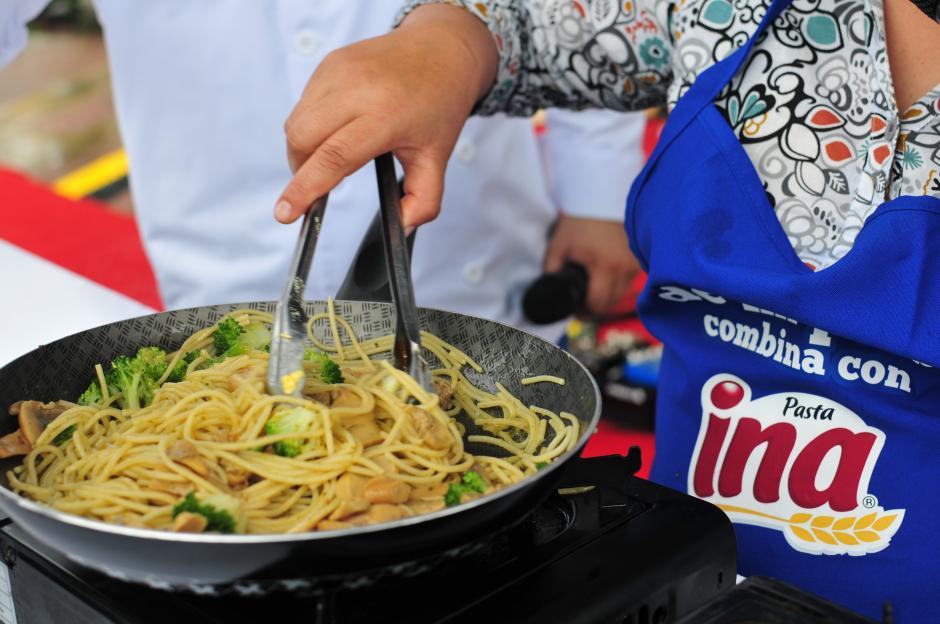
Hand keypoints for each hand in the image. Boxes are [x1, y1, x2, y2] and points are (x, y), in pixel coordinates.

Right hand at [275, 5, 497, 227]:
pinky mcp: (329, 63)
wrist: (442, 48)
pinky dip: (310, 125)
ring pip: (296, 123)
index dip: (304, 188)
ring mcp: (339, 72)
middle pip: (302, 141)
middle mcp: (357, 89)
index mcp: (384, 115)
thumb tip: (403, 226)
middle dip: (300, 171)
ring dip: (303, 149)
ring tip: (331, 156)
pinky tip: (336, 128)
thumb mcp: (437, 158)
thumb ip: (424, 201)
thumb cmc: (439, 102)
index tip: (285, 213)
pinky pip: (303, 104)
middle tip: (318, 185)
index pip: (332, 157)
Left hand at [544, 215, 639, 314]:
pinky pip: (627, 282)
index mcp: (606, 267)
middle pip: (611, 303)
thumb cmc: (579, 222)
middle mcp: (625, 268)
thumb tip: (549, 292)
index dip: (584, 310)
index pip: (598, 304)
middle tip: (580, 302)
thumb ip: (551, 271)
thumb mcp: (558, 247)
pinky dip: (615, 284)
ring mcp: (635, 264)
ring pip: (621, 294)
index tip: (574, 307)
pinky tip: (603, 277)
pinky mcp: (639, 259)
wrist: (601, 197)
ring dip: (606, 296)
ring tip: (591, 289)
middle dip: (595, 306)